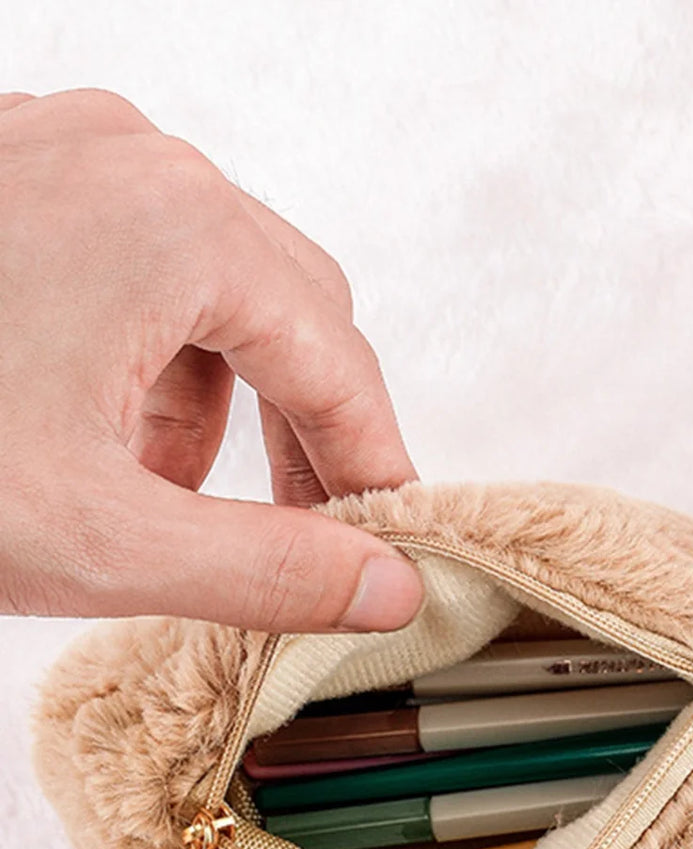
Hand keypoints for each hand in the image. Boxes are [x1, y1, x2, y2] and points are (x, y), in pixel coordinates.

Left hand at [0, 88, 424, 631]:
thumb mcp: (93, 539)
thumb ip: (269, 572)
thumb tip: (387, 590)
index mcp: (178, 227)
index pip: (343, 364)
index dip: (376, 468)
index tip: (388, 547)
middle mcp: (133, 160)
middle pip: (294, 309)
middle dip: (303, 429)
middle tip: (302, 532)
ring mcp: (62, 149)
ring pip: (215, 284)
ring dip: (220, 397)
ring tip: (161, 491)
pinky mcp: (13, 170)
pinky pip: (133, 258)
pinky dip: (144, 351)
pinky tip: (89, 426)